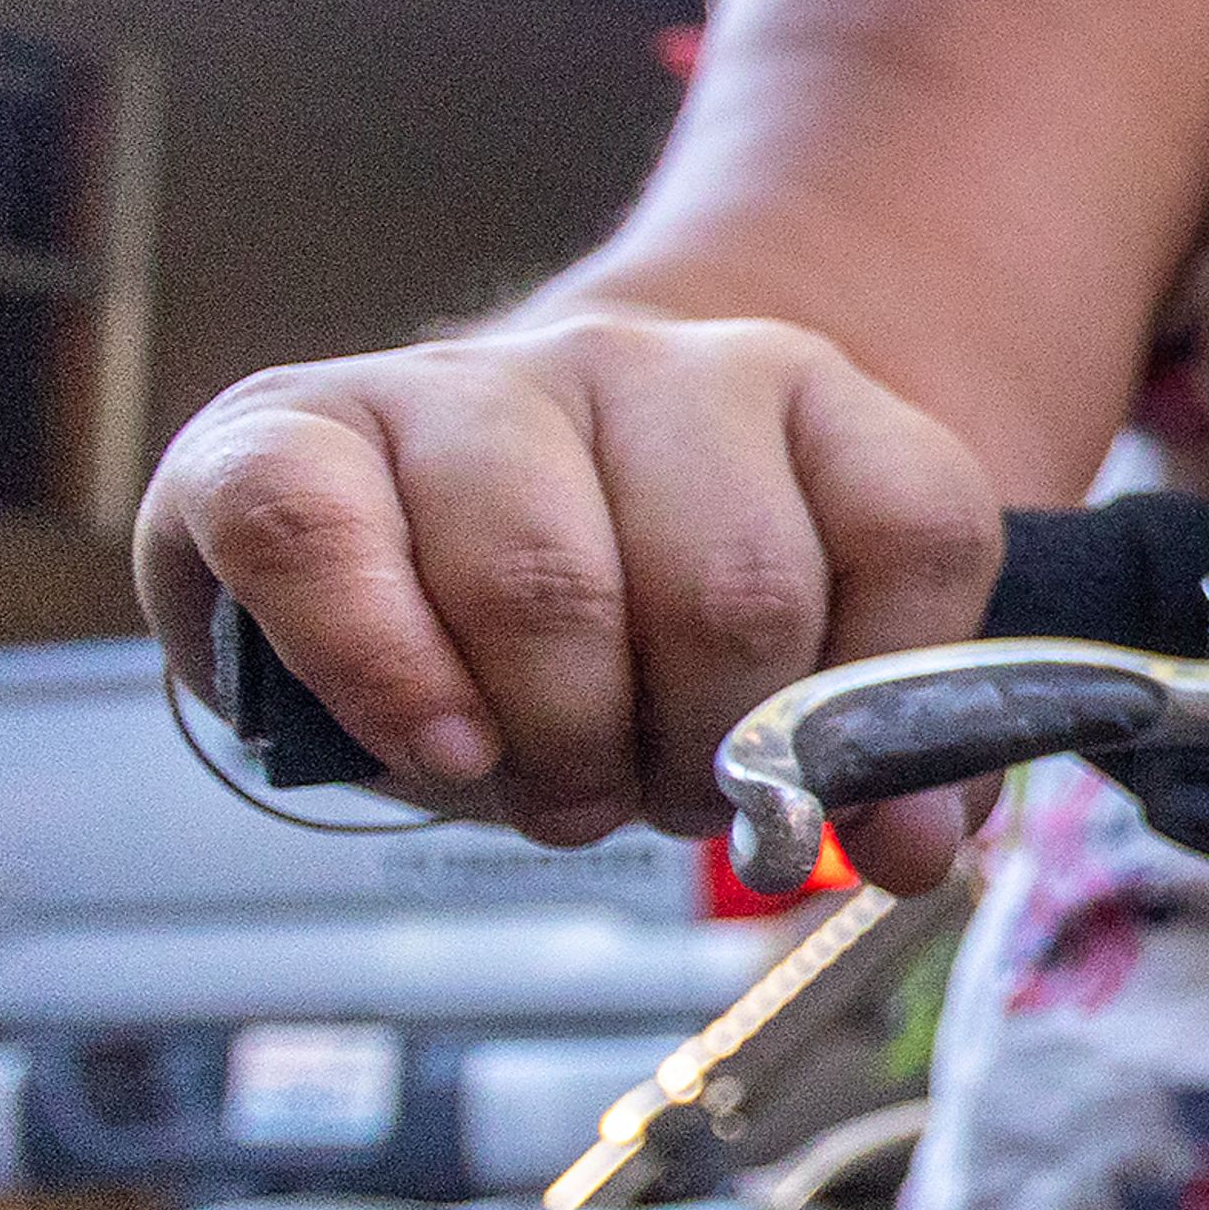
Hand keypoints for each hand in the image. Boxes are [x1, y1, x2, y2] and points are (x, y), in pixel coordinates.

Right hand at [136, 312, 1003, 892]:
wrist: (444, 524)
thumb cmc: (633, 615)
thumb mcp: (780, 672)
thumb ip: (875, 750)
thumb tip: (920, 846)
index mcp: (806, 398)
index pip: (919, 531)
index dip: (875, 704)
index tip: (813, 772)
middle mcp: (646, 363)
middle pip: (737, 591)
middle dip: (702, 754)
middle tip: (652, 792)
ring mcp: (469, 382)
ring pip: (544, 585)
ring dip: (559, 746)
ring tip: (548, 778)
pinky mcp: (288, 427)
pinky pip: (319, 540)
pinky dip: (385, 673)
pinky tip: (441, 744)